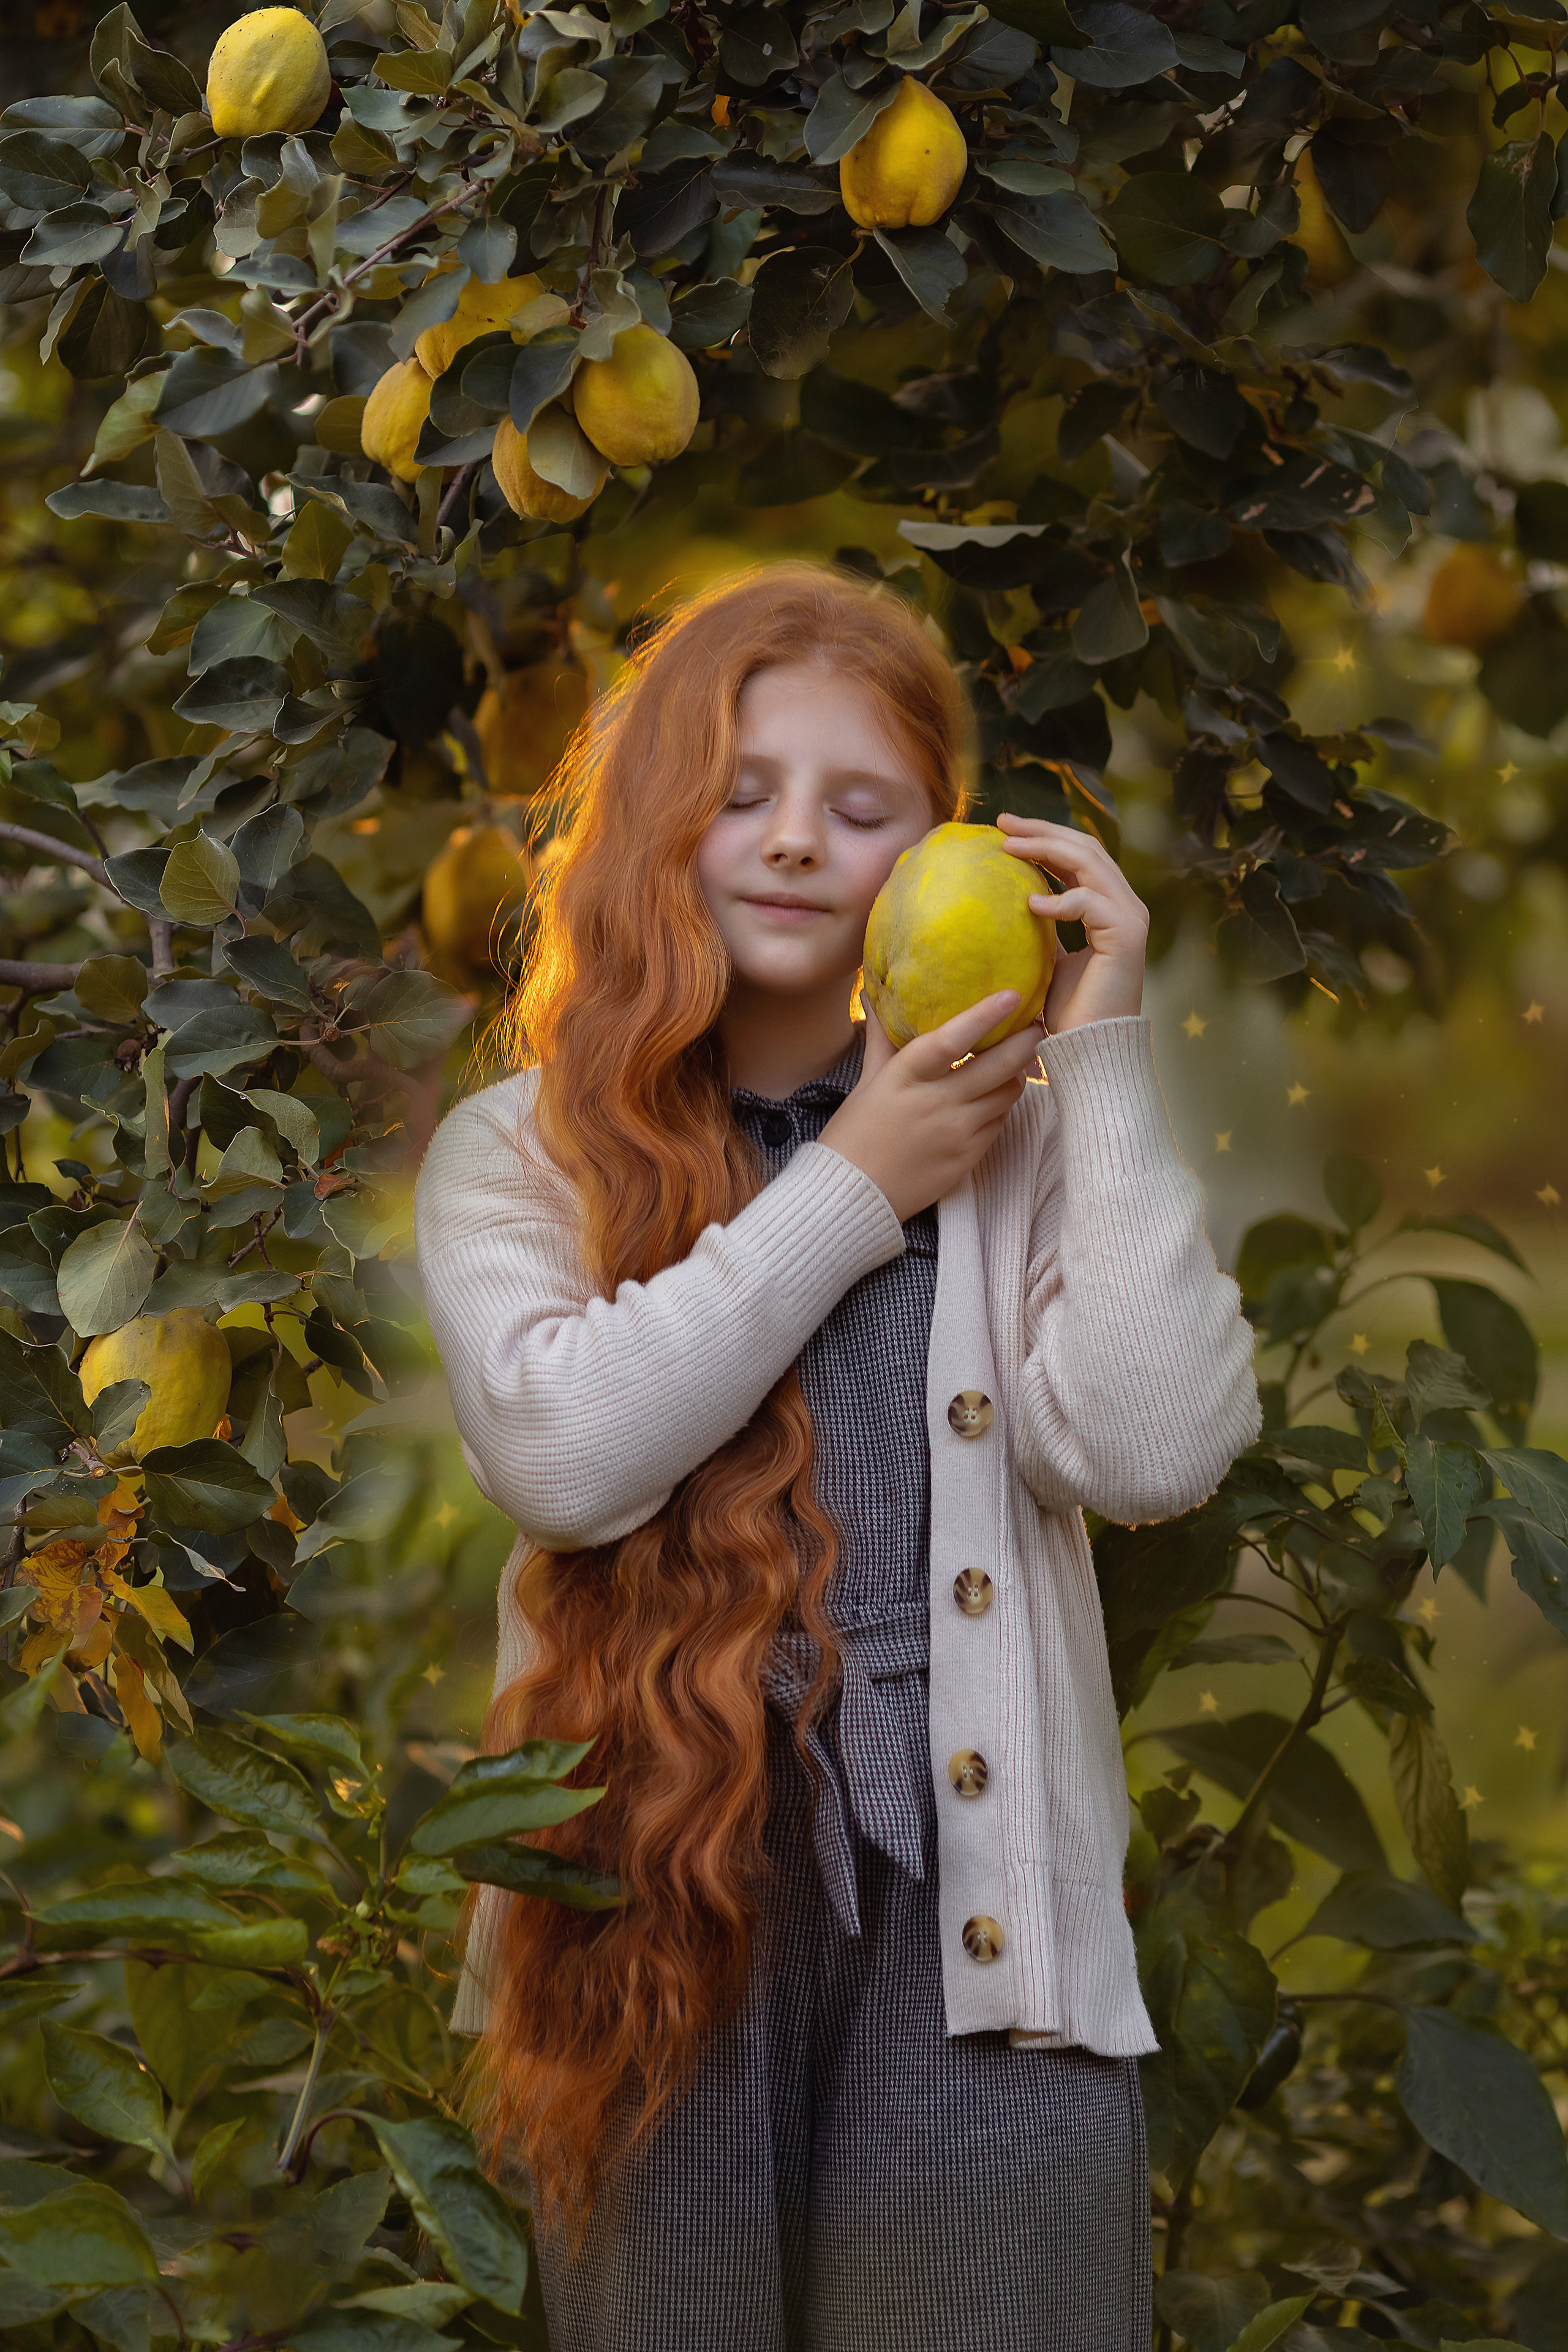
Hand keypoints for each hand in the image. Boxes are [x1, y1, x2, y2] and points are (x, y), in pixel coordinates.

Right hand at [819, 992, 1044, 1221]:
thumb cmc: (854, 1135)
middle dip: (1025, 1042)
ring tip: (1019, 1058)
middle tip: (1037, 1024)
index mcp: (905, 1077)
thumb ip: (882, 1037)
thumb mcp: (867, 1081)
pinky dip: (1003, 1103)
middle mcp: (936, 1103)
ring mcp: (957, 1132)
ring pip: (1007, 1093)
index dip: (984, 1015)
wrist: (854, 1197)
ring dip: (1017, 1072)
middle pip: (997, 1066)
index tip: (1011, 995)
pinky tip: (996, 1093)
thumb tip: (874, 994)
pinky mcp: (969, 1157)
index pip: (951, 1040)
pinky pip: (1000, 1121)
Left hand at [995, 813, 1148, 1033]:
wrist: (1089, 1048)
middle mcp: (1124, 905)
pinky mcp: (1127, 936)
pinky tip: (1030, 904)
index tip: (1004, 830)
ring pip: (1090, 862)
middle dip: (1042, 830)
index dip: (1044, 837)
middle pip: (1085, 847)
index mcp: (1107, 906)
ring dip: (1047, 849)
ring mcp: (1130, 918)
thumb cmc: (1068, 1012)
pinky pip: (1091, 903)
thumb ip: (1041, 929)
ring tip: (1009, 848)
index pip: (1079, 855)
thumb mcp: (1047, 960)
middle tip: (1002, 822)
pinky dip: (1061, 900)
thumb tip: (1009, 904)